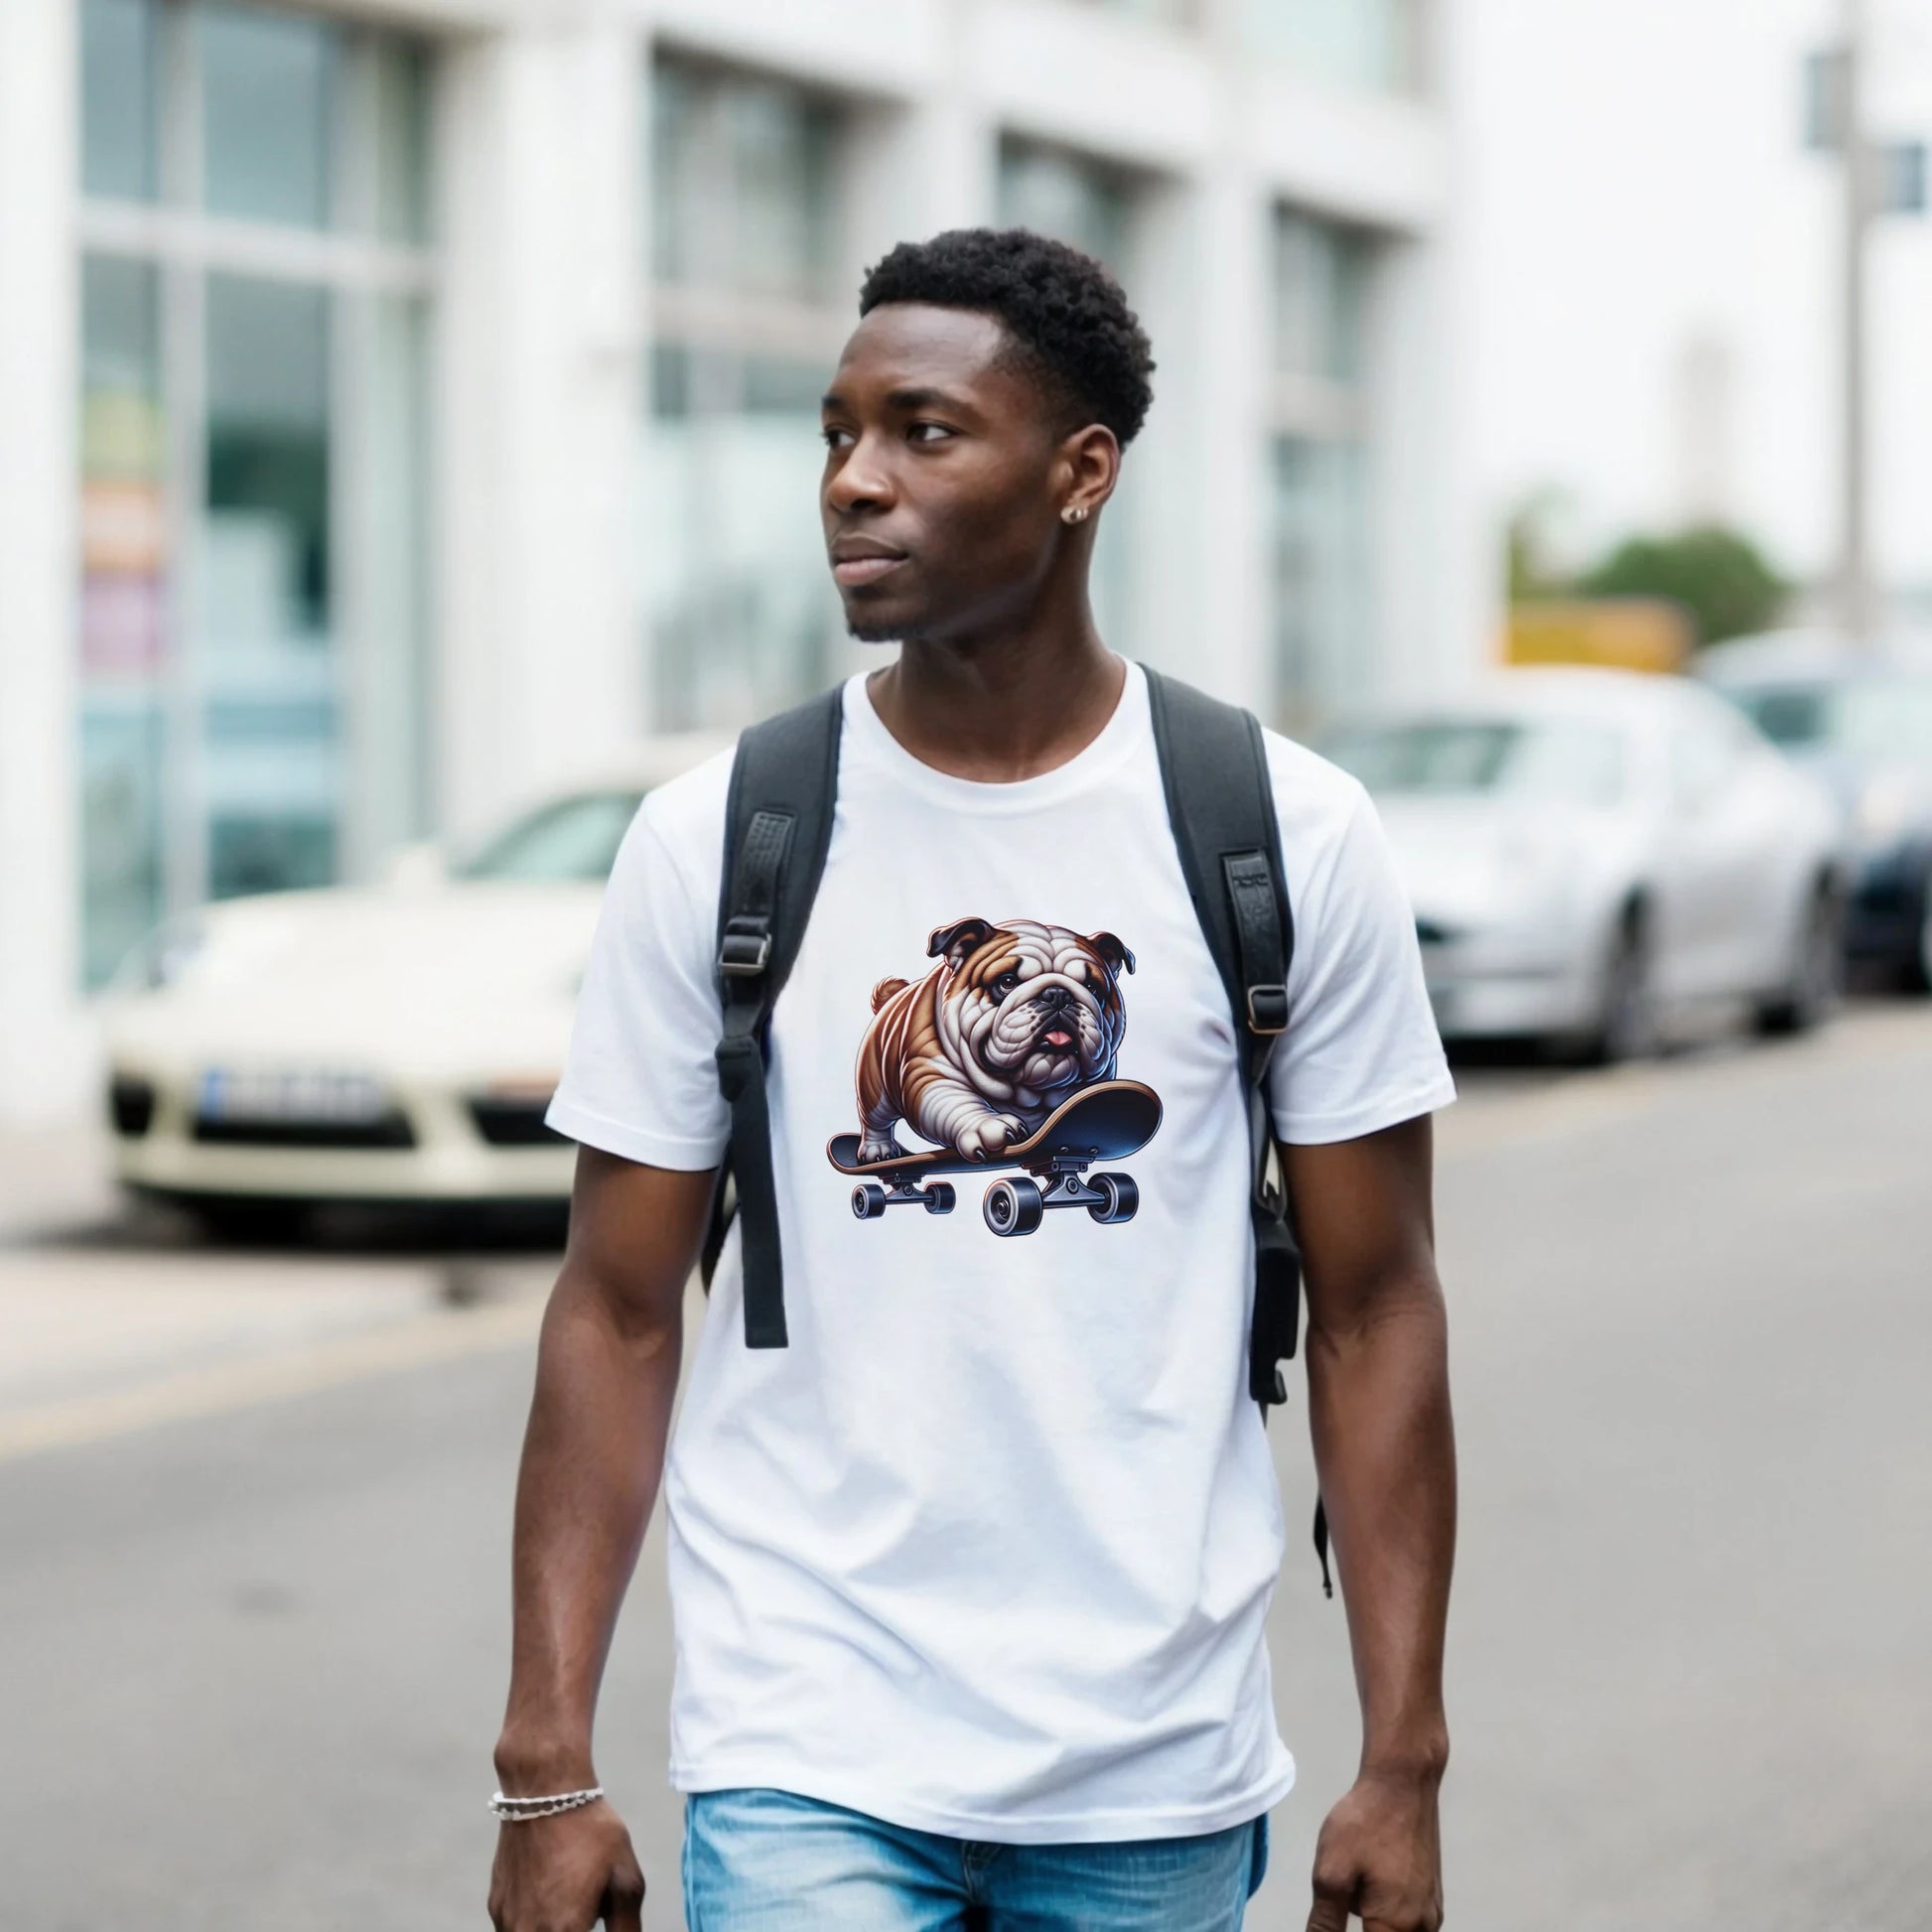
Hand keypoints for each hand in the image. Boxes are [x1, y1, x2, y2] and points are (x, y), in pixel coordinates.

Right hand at [488, 1800, 645, 1931]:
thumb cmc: (591, 1831)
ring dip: (552, 1928)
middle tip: (585, 1908)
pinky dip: (535, 1921)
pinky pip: (516, 1927)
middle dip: (573, 1928)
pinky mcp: (496, 1906)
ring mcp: (507, 1921)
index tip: (591, 1922)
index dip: (587, 1931)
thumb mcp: (625, 1878)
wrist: (544, 1791)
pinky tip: (553, 1890)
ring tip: (570, 1899)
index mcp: (563, 1931)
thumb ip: (627, 1926)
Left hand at [1305, 1769, 1443, 1931]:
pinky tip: (1372, 1872)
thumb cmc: (1365, 1824)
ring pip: (1393, 1929)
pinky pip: (1405, 1917)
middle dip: (1362, 1920)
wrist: (1403, 1782)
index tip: (1338, 1906)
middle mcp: (1423, 1928)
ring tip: (1359, 1874)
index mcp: (1397, 1927)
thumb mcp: (1332, 1873)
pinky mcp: (1432, 1894)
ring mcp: (1432, 1911)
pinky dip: (1385, 1905)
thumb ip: (1326, 1922)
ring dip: (1373, 1917)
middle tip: (1347, 1887)